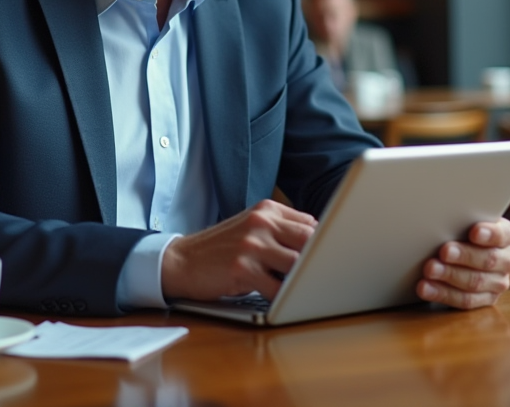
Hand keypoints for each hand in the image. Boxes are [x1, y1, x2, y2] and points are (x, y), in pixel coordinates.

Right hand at [161, 200, 316, 301]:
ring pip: (296, 265)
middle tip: (322, 275)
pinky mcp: (242, 269)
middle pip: (309, 239)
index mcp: (266, 210)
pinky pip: (277, 289)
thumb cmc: (222, 248)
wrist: (182, 260)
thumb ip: (281, 229)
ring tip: (302, 288)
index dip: (321, 243)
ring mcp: (251, 245)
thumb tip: (320, 241)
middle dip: (318, 259)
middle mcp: (260, 223)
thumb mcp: (251, 227)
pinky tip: (281, 299)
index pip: (310, 223)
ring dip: (302, 280)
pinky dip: (284, 297)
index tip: (328, 256)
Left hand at [417, 218, 509, 309]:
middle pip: (488, 259)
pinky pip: (464, 300)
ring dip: (450, 275)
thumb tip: (442, 216)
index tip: (474, 232)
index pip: (504, 234)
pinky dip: (442, 293)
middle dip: (464, 256)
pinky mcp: (485, 300)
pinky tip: (426, 288)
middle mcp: (506, 260)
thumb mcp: (465, 222)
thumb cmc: (461, 230)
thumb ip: (461, 220)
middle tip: (444, 251)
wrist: (461, 252)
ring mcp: (498, 283)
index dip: (490, 234)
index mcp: (506, 236)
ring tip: (429, 270)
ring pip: (475, 282)